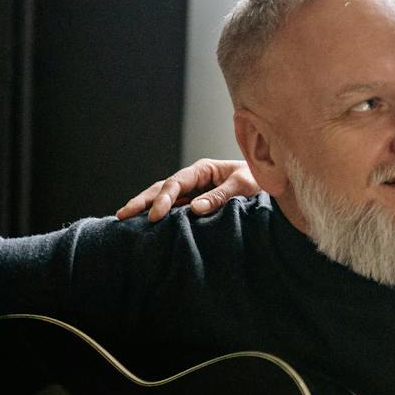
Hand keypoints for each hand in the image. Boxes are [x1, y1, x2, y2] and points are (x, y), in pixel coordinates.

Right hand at [116, 158, 255, 221]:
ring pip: (163, 197)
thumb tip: (194, 208)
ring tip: (123, 219)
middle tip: (123, 215)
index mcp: (202, 170)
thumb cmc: (258, 180)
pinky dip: (158, 215)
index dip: (163, 199)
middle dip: (142, 201)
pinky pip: (173, 209)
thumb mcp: (243, 185)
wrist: (271, 182)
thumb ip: (220, 196)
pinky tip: (143, 224)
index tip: (155, 217)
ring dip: (144, 207)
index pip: (176, 183)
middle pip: (161, 188)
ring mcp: (192, 192)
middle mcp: (193, 179)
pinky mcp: (194, 204)